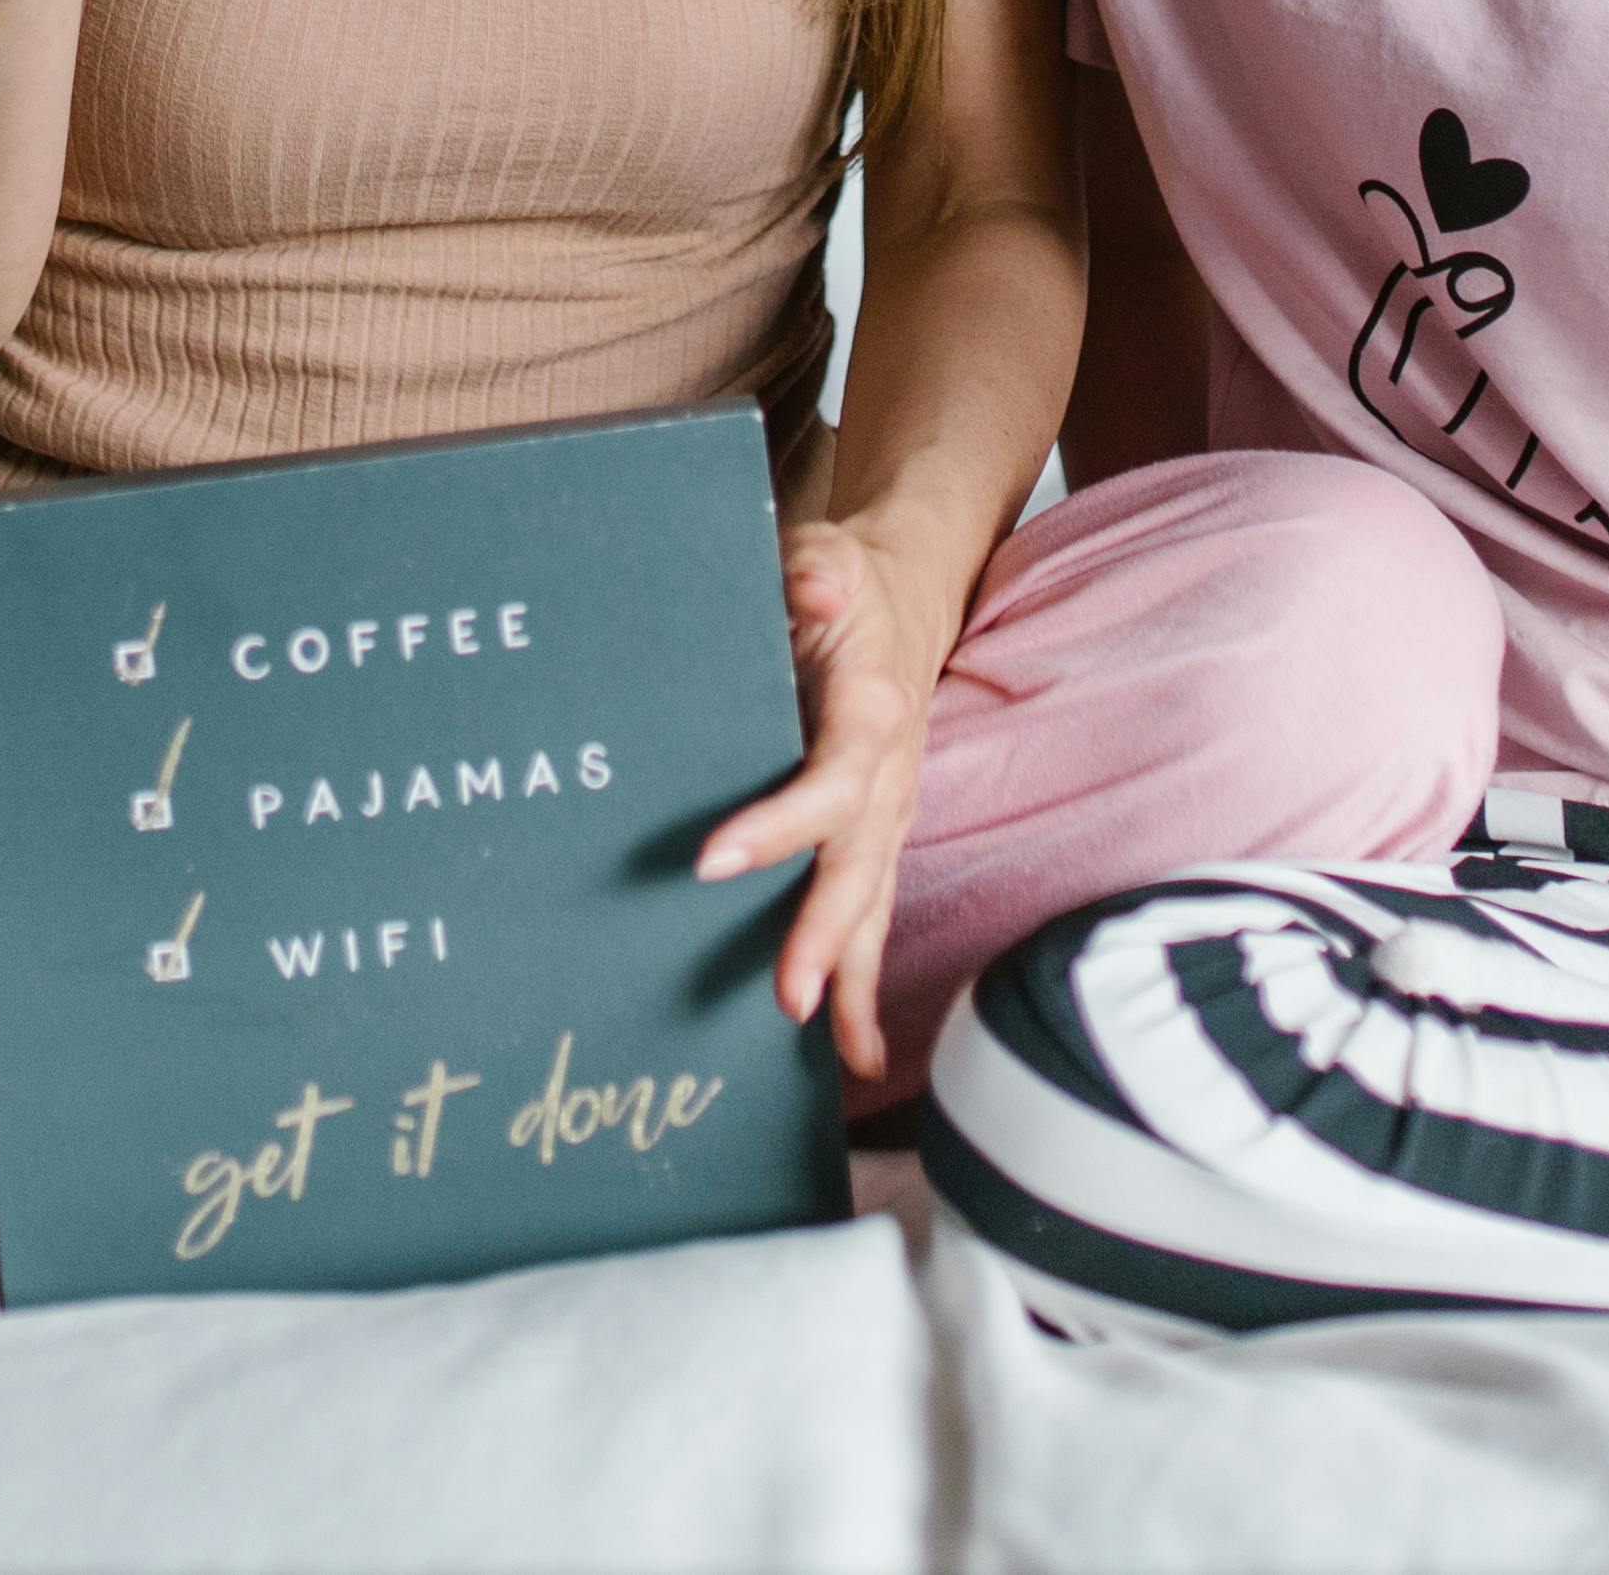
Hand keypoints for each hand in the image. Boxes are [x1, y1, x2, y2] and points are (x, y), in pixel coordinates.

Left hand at [695, 514, 953, 1085]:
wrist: (898, 597)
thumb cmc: (841, 581)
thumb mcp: (822, 556)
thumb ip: (810, 573)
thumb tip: (810, 586)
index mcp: (870, 713)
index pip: (828, 782)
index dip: (779, 827)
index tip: (711, 863)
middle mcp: (888, 777)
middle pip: (861, 868)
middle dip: (829, 936)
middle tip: (787, 998)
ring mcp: (887, 814)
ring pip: (875, 906)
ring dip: (856, 978)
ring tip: (842, 1050)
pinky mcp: (874, 837)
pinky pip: (872, 914)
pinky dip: (865, 984)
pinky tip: (852, 1052)